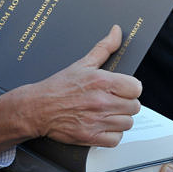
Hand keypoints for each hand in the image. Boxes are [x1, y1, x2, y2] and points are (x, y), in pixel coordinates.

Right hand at [0, 25, 141, 153]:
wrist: (36, 108)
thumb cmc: (58, 86)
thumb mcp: (83, 63)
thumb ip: (104, 47)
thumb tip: (117, 31)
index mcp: (102, 81)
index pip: (136, 88)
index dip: (131, 88)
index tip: (123, 89)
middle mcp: (101, 102)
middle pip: (134, 107)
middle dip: (125, 104)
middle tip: (114, 101)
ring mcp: (96, 121)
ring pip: (127, 123)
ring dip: (120, 119)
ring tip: (108, 113)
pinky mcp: (90, 137)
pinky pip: (116, 140)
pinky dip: (112, 135)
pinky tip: (103, 126)